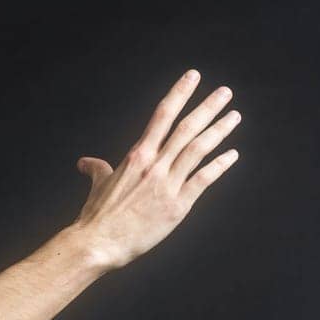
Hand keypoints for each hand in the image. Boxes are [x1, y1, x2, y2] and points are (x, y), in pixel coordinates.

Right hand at [68, 69, 240, 271]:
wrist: (98, 243)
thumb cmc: (96, 216)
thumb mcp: (98, 186)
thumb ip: (98, 170)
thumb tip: (85, 163)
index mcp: (136, 156)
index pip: (162, 116)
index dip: (179, 94)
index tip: (193, 77)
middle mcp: (155, 165)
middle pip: (186, 128)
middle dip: (208, 107)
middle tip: (225, 92)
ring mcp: (168, 184)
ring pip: (198, 149)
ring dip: (219, 130)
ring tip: (234, 116)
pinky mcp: (177, 205)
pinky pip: (203, 179)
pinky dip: (219, 165)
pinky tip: (232, 155)